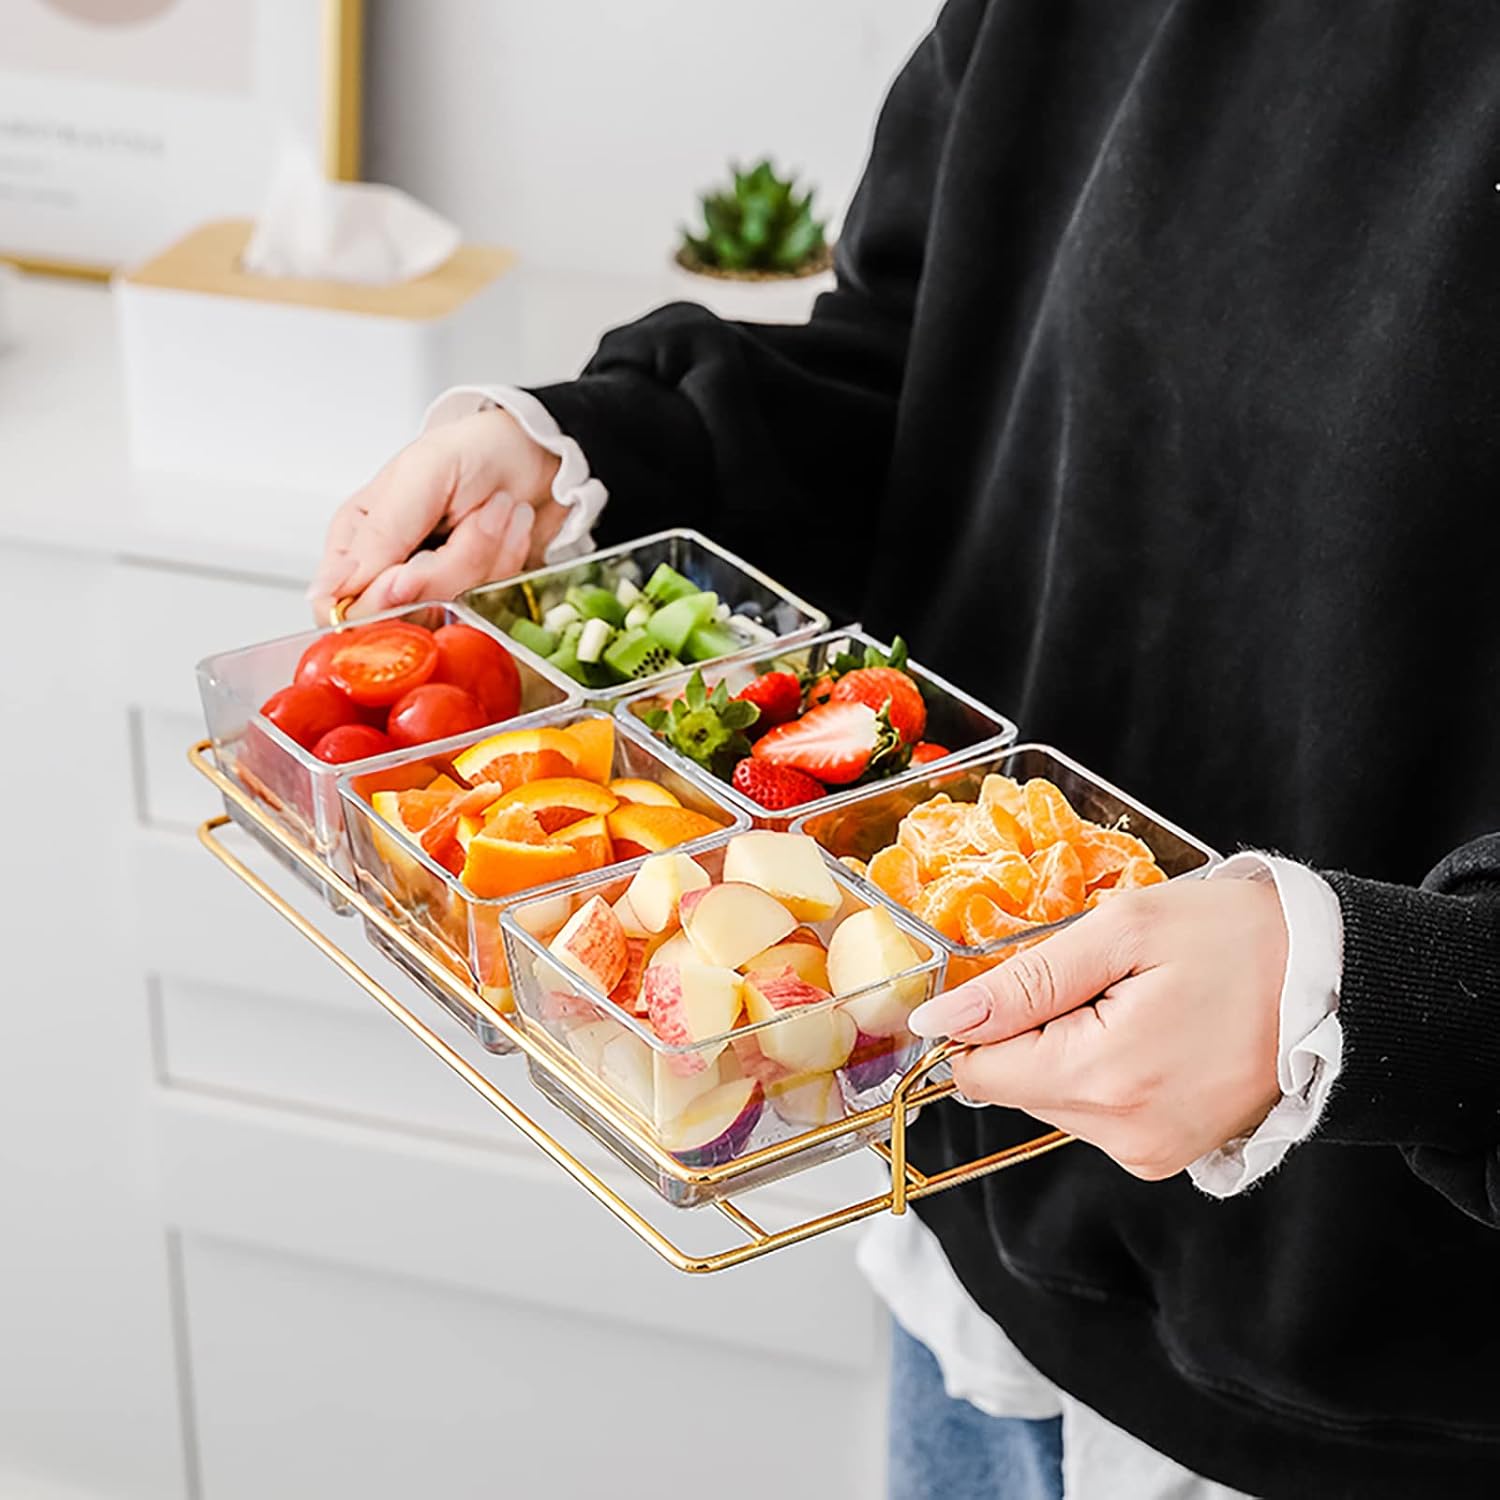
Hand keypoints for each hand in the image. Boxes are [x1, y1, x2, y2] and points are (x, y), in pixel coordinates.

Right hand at [307, 408, 566, 621]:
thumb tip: (330, 589)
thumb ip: (378, 536)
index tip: (409, 574)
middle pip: (403, 613)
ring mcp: (435, 589)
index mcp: (358, 541)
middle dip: (452, 565)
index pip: (339, 606)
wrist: (538, 453)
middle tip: (475, 515)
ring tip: (496, 509)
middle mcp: (390, 571)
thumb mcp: (421, 476)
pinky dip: (507, 564)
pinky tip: (510, 529)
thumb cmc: (474, 450)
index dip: (377, 602)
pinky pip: (488, 607)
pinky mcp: (474, 598)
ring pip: (451, 608)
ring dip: (487, 554)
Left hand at [908, 878, 1287, 1179]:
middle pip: (1013, 1084)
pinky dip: (1102, 1068)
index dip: (983, 1017)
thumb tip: (940, 1019)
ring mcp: (1149, 1152)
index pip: (979, 1070)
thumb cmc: (1239, 941)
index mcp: (1105, 1078)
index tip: (1025, 975)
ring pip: (1052, 1096)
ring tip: (1133, 1002)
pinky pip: (1094, 1110)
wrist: (1338, 983)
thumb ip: (1023, 981)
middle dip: (1034, 1027)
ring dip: (1069, 1046)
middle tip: (1100, 979)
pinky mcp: (1167, 1154)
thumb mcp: (1123, 931)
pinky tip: (1148, 1030)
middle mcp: (1123, 1135)